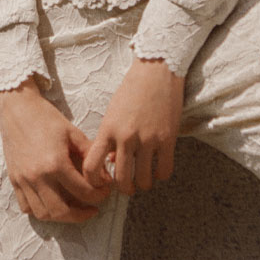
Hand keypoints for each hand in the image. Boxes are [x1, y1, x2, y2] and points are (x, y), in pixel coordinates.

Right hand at [0, 77, 113, 224]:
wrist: (17, 109)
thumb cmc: (46, 119)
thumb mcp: (73, 133)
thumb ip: (90, 155)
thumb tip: (105, 176)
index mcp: (55, 163)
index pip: (83, 191)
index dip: (99, 195)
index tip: (104, 191)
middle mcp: (38, 176)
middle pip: (62, 211)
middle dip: (81, 215)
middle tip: (92, 209)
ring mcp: (23, 181)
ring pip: (43, 214)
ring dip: (61, 217)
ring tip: (74, 210)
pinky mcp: (14, 181)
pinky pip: (26, 207)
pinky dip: (40, 211)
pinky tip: (52, 203)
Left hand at [83, 56, 183, 195]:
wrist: (156, 71)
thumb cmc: (132, 90)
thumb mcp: (113, 112)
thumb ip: (110, 138)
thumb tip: (113, 161)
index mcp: (107, 130)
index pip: (92, 166)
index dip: (93, 182)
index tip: (101, 183)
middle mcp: (126, 137)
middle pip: (121, 179)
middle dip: (123, 189)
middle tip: (127, 187)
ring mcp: (148, 139)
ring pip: (143, 180)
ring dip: (143, 185)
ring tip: (143, 181)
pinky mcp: (167, 138)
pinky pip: (164, 170)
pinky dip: (161, 175)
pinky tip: (158, 170)